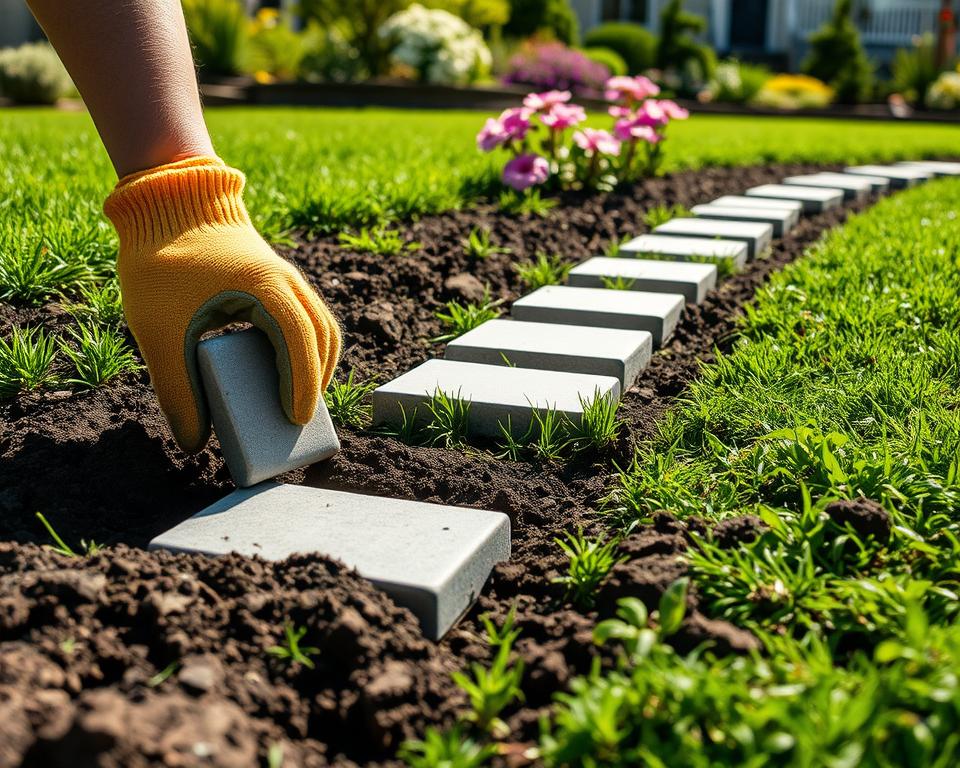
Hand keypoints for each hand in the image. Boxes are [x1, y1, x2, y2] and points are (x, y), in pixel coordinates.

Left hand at [104, 157, 339, 451]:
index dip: (301, 383)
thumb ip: (174, 388)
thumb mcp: (158, 330)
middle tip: (297, 420)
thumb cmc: (160, 263)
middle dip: (315, 381)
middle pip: (321, 335)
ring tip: (299, 400)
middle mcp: (285, 278)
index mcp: (263, 285)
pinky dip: (308, 347)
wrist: (166, 204)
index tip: (294, 418)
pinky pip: (307, 316)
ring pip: (321, 325)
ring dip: (318, 364)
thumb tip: (192, 443)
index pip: (298, 339)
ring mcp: (285, 275)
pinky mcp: (277, 277)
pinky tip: (289, 370)